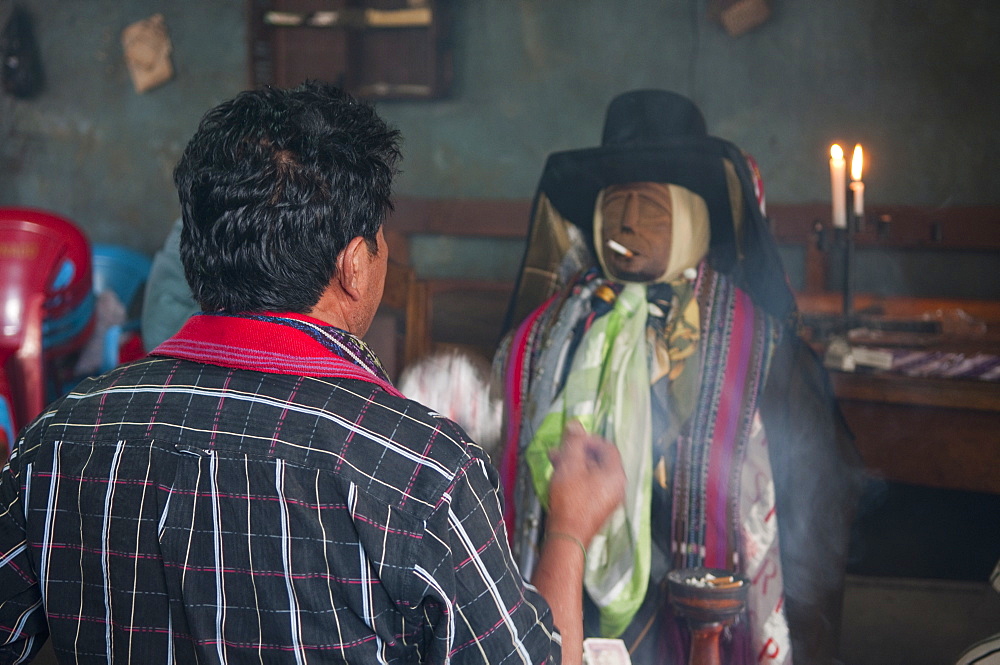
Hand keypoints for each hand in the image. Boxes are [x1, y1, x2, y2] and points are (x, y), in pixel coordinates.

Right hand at [546, 420, 625, 547]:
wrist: (567, 536)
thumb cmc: (571, 500)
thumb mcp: (570, 465)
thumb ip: (574, 442)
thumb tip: (575, 425)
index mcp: (616, 474)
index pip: (608, 447)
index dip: (589, 439)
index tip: (572, 439)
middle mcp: (616, 486)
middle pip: (599, 459)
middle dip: (578, 451)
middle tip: (560, 449)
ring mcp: (608, 498)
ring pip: (592, 473)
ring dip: (574, 463)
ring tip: (554, 460)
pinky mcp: (597, 508)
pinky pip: (589, 485)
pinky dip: (576, 477)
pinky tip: (559, 477)